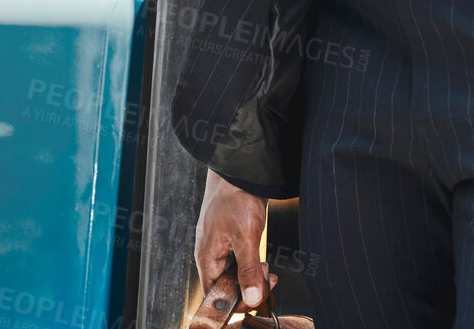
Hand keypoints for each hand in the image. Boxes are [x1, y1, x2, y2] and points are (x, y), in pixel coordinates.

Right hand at [194, 170, 279, 307]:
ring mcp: (220, 245)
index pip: (214, 295)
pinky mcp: (230, 237)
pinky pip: (239, 260)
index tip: (255, 299)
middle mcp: (210, 254)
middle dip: (248, 287)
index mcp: (206, 257)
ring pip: (234, 273)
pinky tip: (262, 259)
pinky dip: (252, 263)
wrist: (239, 169)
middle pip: (226, 285)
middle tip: (267, 280)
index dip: (233, 303)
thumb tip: (252, 298)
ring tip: (266, 268)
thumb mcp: (245, 237)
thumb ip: (248, 269)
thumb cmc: (235, 197)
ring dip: (252, 275)